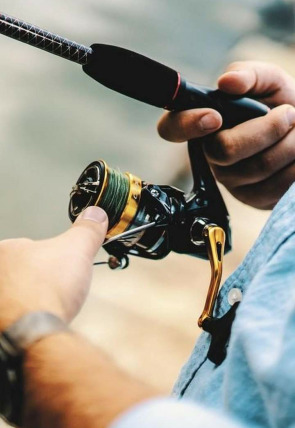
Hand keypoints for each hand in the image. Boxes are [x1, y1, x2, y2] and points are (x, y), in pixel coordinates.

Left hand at [0, 206, 107, 330]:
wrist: (35, 332)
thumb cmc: (45, 291)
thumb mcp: (77, 250)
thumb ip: (86, 230)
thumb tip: (95, 215)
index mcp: (5, 251)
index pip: (25, 247)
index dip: (47, 258)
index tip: (57, 268)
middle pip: (19, 272)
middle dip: (36, 279)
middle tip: (52, 287)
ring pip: (15, 296)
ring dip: (30, 300)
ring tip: (46, 306)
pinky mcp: (1, 325)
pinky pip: (13, 317)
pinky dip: (25, 319)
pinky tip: (38, 322)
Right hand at [158, 61, 294, 208]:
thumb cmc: (282, 106)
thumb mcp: (269, 82)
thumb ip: (249, 74)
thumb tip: (226, 82)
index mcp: (204, 122)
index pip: (172, 128)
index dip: (186, 124)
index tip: (215, 116)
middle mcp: (210, 153)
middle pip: (225, 150)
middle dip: (267, 129)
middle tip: (289, 114)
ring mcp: (230, 179)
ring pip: (258, 167)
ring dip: (290, 144)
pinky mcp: (250, 197)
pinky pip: (275, 186)